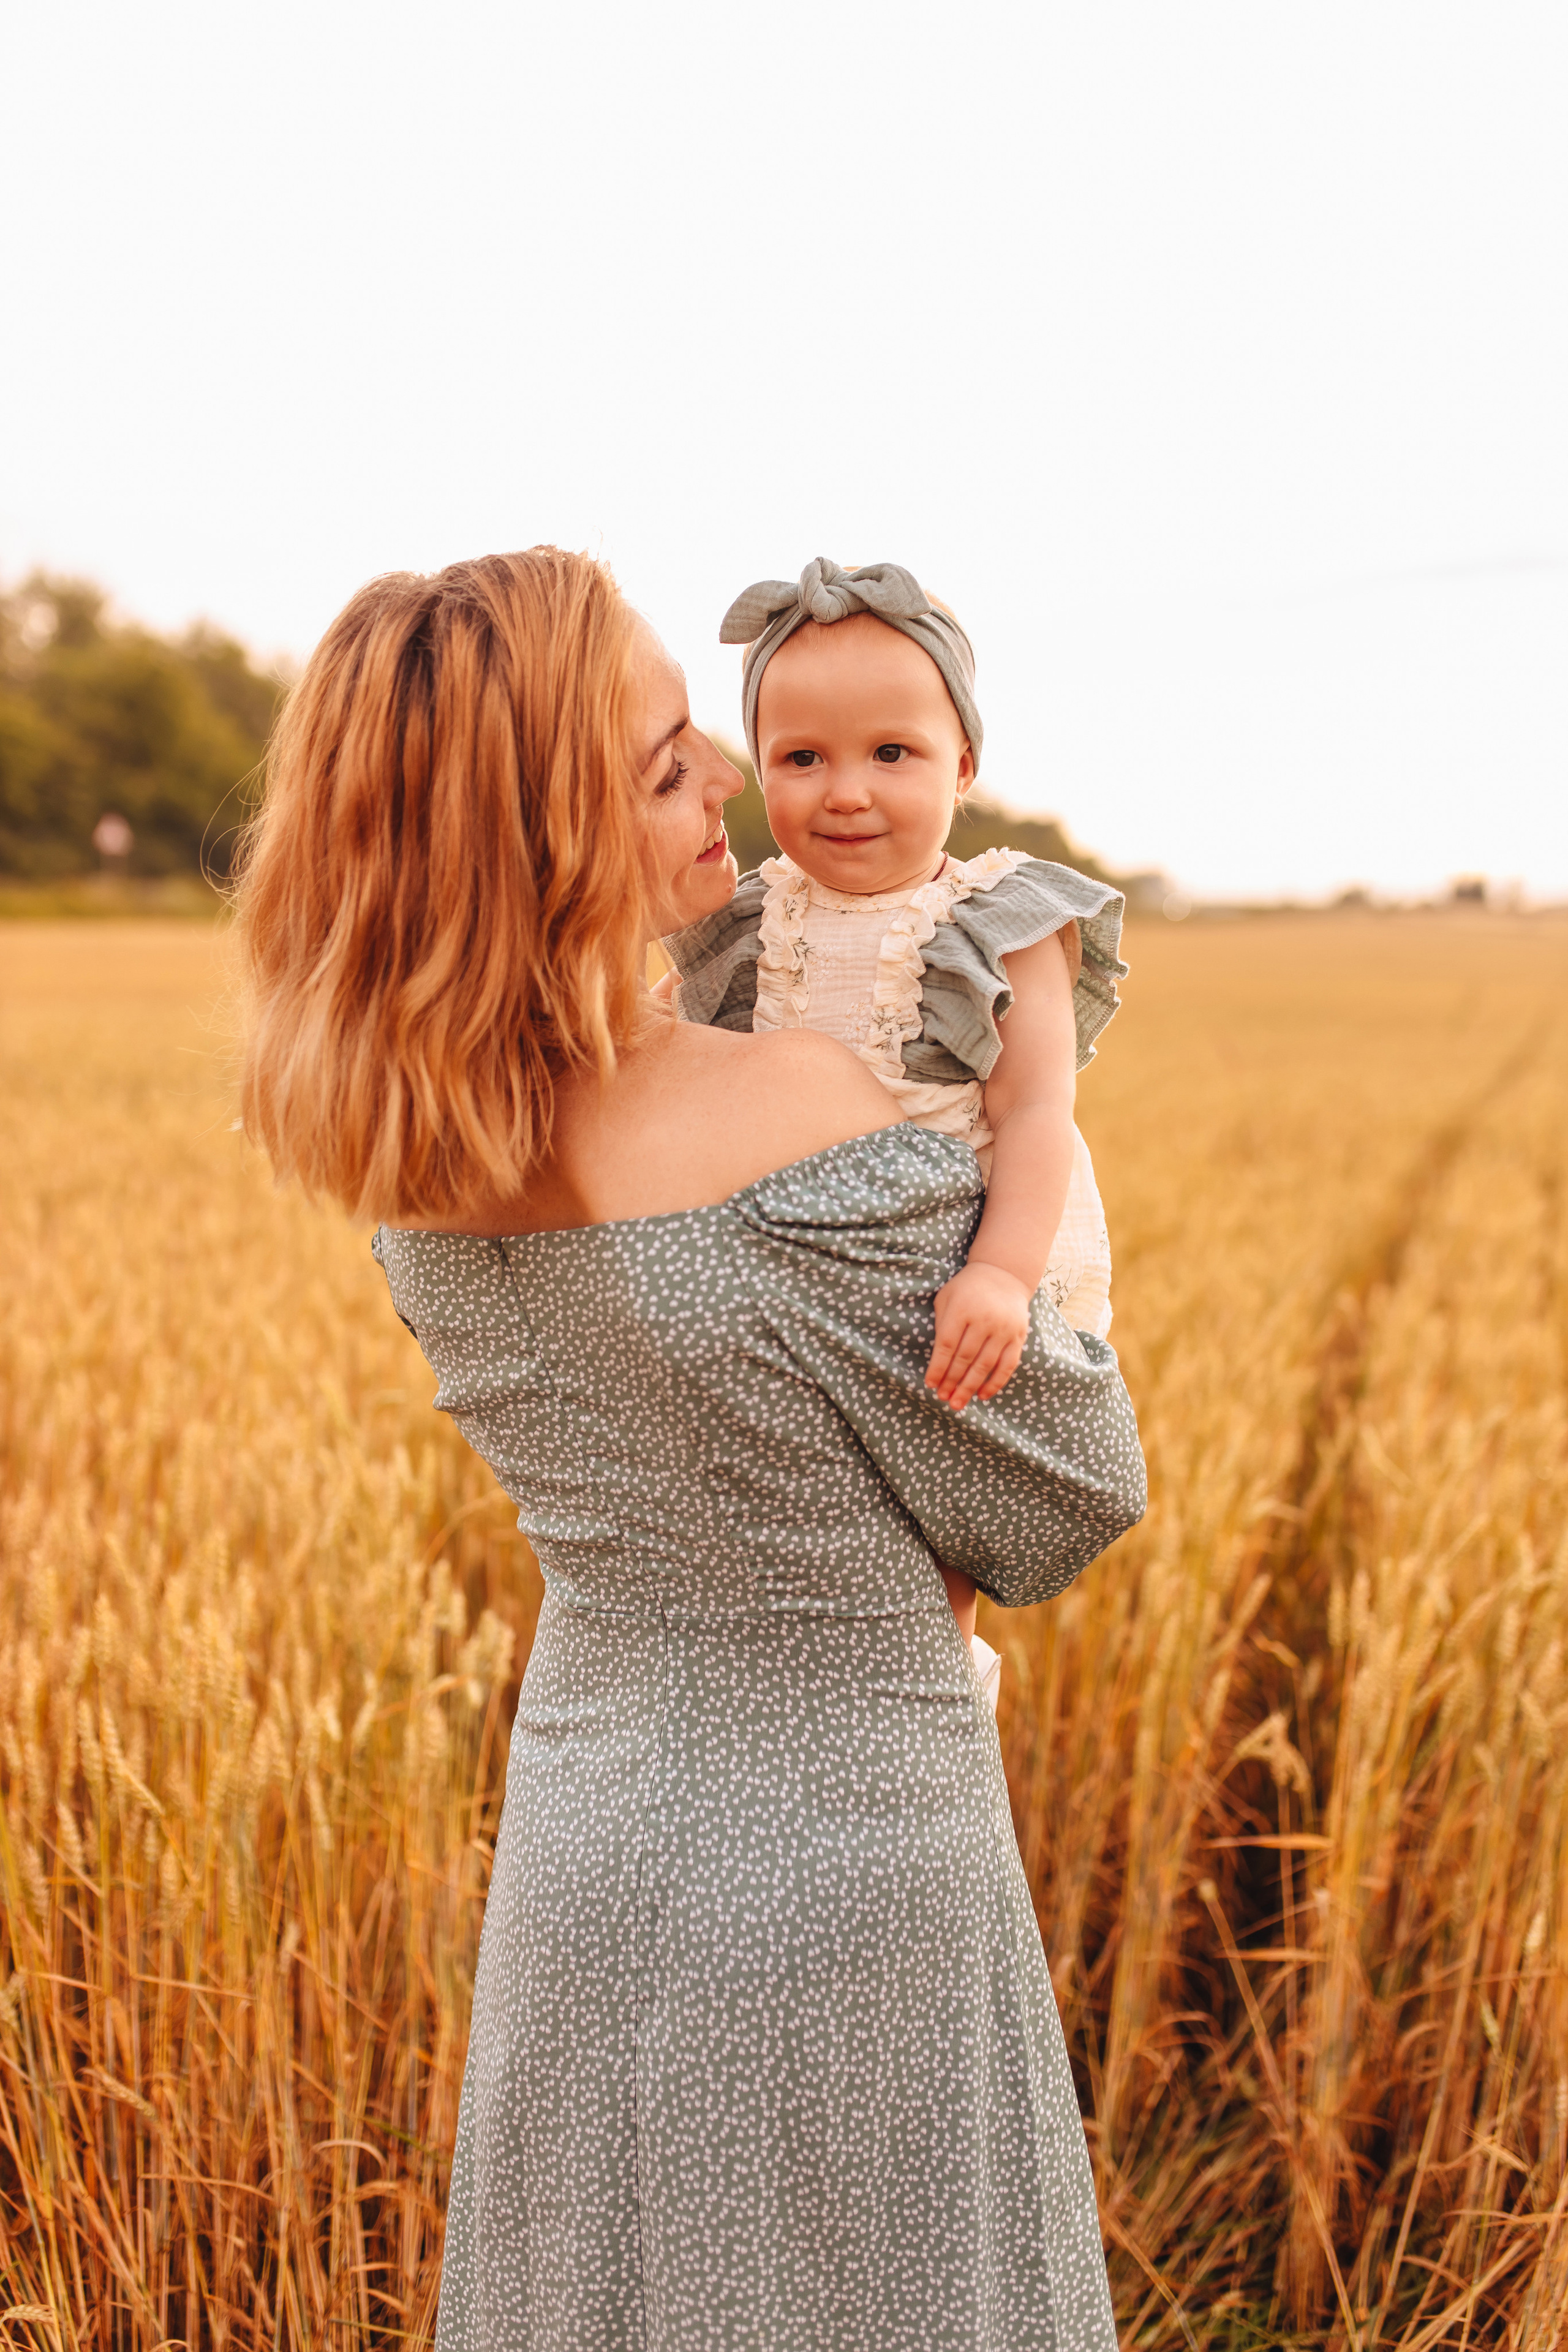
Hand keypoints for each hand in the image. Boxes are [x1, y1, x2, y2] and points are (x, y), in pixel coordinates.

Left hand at [925, 1261, 1031, 1409]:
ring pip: (985, 1365)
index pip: (946, 1345)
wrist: (1003, 1274)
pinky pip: (1007, 1365)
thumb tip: (937, 1362)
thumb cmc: (966, 1289)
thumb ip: (941, 1325)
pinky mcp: (1018, 1336)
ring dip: (970, 1387)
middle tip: (943, 1398)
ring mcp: (1003, 1329)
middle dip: (952, 1381)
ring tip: (958, 1402)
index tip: (930, 1384)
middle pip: (965, 1358)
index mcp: (961, 1309)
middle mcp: (984, 1319)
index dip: (938, 1367)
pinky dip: (995, 1383)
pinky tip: (982, 1395)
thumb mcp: (946, 1298)